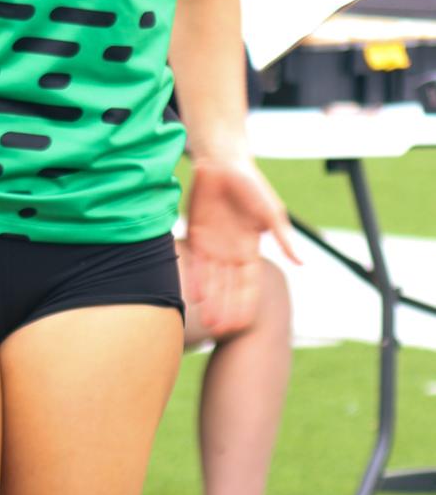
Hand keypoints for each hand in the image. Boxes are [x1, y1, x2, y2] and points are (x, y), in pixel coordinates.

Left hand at [184, 158, 298, 334]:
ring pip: (211, 282)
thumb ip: (283, 238)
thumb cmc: (251, 185)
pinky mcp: (195, 236)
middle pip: (228, 289)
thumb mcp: (271, 212)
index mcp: (251, 250)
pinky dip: (194, 280)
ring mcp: (213, 246)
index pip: (249, 285)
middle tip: (220, 332)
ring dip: (210, 302)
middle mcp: (231, 253)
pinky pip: (194, 264)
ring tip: (207, 323)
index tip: (242, 325)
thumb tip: (301, 262)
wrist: (223, 162)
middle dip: (225, 310)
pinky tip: (194, 297)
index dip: (246, 305)